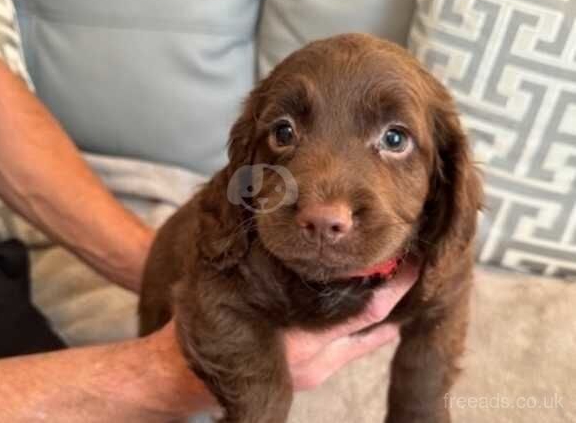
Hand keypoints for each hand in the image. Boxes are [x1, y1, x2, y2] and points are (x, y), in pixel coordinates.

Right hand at [146, 261, 418, 417]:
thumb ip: (276, 270)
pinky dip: (374, 333)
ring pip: (369, 340)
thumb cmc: (217, 325)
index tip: (407, 255)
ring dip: (389, 314)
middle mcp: (316, 356)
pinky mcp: (315, 376)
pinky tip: (385, 319)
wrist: (196, 375)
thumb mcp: (244, 290)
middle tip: (416, 265)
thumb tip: (306, 237)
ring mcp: (318, 369)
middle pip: (374, 323)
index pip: (365, 307)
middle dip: (398, 294)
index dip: (391, 282)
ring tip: (404, 283)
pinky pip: (355, 353)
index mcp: (302, 335)